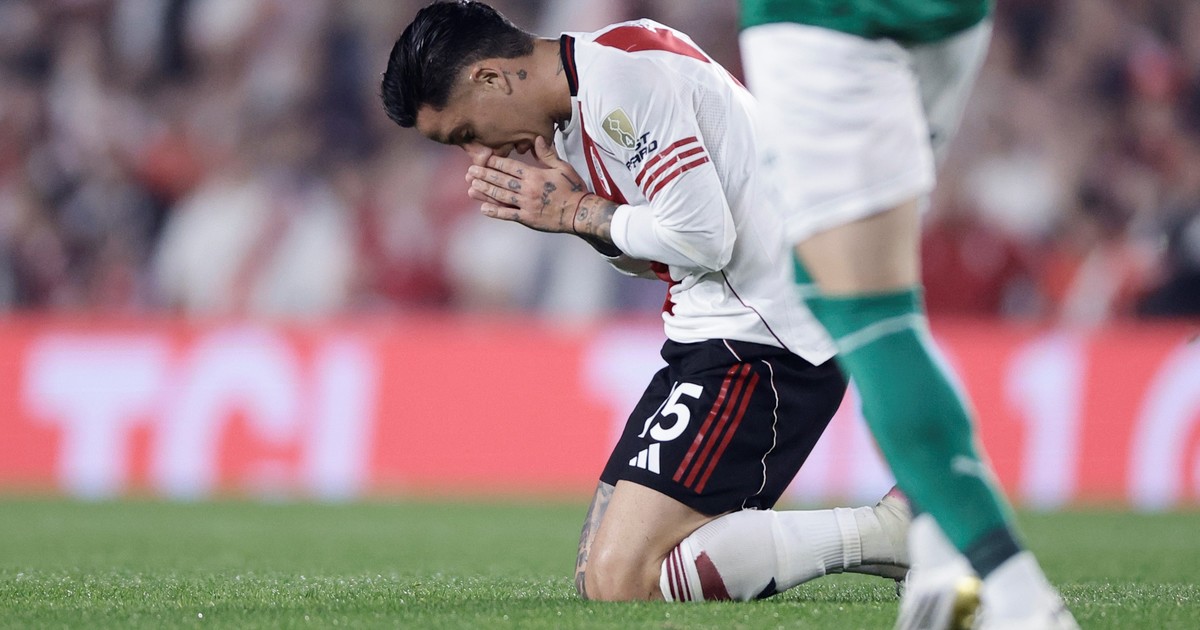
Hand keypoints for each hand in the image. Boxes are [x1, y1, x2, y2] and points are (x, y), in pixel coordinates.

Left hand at [466, 136, 589, 233]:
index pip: (510, 167)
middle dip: (485, 175)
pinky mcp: (528, 219)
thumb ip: (547, 154)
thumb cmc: (574, 188)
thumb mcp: (562, 167)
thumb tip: (537, 139)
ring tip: (472, 186)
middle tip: (470, 172)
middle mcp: (528, 189)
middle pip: (501, 180)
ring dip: (485, 191)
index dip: (495, 162)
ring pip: (501, 196)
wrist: (580, 213)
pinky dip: (495, 212)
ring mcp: (527, 205)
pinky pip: (508, 214)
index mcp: (535, 175)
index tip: (483, 159)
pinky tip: (483, 208)